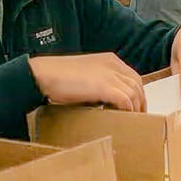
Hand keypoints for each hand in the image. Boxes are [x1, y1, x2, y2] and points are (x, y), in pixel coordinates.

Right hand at [29, 53, 145, 110]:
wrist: (40, 75)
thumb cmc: (56, 76)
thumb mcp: (84, 74)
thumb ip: (99, 82)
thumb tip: (107, 99)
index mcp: (109, 60)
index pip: (132, 77)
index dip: (137, 92)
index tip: (136, 105)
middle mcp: (113, 65)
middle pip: (137, 85)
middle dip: (140, 101)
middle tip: (139, 116)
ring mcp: (110, 75)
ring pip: (134, 93)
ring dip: (135, 108)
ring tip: (133, 121)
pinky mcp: (105, 87)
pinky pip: (126, 101)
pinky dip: (127, 110)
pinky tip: (124, 118)